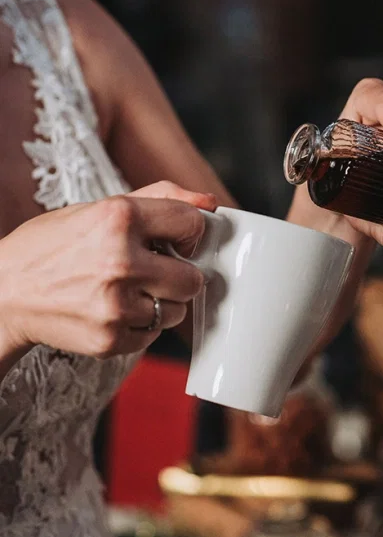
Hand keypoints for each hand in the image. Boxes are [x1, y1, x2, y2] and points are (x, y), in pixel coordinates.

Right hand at [0, 181, 216, 359]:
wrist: (3, 294)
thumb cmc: (51, 248)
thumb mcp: (98, 209)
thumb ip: (160, 198)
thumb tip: (208, 202)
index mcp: (117, 218)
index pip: (192, 226)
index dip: (188, 234)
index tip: (176, 241)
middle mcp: (119, 261)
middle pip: (193, 278)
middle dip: (179, 275)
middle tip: (152, 271)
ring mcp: (114, 305)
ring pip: (177, 310)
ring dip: (159, 303)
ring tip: (125, 291)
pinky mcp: (109, 339)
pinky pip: (154, 335)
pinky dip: (140, 326)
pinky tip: (112, 310)